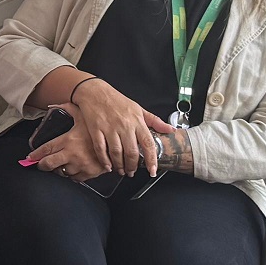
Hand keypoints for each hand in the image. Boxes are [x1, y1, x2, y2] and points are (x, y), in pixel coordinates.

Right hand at [34, 79, 161, 176]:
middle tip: (132, 172)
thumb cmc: (117, 100)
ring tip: (121, 170)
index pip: (148, 143)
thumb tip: (170, 129)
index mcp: (137, 121)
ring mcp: (109, 128)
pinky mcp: (95, 129)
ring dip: (119, 165)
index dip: (152, 160)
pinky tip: (108, 165)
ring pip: (116, 153)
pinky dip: (104, 160)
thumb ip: (155, 121)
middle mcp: (124, 125)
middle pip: (131, 152)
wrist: (95, 91)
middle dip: (132, 166)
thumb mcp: (138, 108)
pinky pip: (101, 149)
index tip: (153, 170)